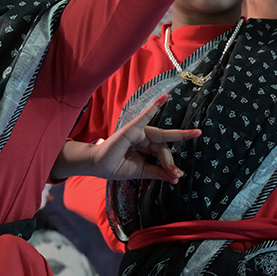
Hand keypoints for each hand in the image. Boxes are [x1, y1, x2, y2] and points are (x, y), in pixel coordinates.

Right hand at [78, 95, 197, 181]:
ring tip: (178, 160)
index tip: (176, 175)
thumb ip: (158, 172)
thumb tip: (176, 177)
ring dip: (169, 150)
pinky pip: (145, 116)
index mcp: (147, 147)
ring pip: (160, 139)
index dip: (170, 164)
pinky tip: (165, 97)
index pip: (163, 153)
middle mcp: (144, 137)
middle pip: (163, 146)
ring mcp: (138, 131)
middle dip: (169, 160)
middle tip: (177, 172)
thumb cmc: (117, 166)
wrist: (98, 166)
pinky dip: (155, 106)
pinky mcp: (131, 128)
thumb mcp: (142, 171)